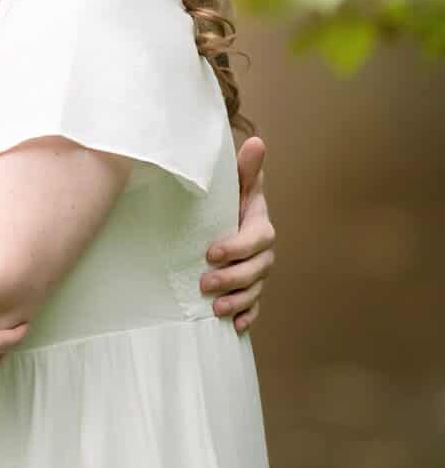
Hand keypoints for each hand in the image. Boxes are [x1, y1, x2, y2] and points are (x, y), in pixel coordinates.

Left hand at [201, 135, 274, 332]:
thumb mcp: (233, 185)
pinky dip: (246, 317)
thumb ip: (244, 169)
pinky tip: (233, 326)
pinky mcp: (249, 290)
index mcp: (259, 225)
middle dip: (232, 278)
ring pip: (255, 291)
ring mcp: (257, 273)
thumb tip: (257, 141)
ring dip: (237, 301)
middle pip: (257, 269)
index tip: (211, 252)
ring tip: (214, 309)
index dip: (237, 247)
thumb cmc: (225, 202)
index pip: (257, 238)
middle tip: (204, 283)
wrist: (218, 222)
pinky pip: (254, 308)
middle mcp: (262, 251)